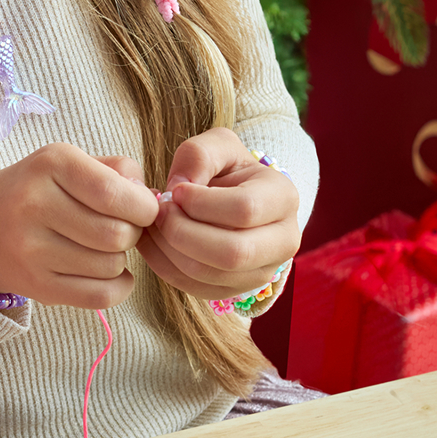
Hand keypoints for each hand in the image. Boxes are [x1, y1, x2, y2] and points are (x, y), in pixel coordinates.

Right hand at [0, 144, 160, 308]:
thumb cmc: (34, 192)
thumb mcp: (66, 163)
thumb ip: (116, 171)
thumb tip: (152, 200)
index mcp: (50, 164)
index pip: (114, 193)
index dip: (143, 207)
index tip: (141, 209)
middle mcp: (35, 204)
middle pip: (117, 233)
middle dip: (132, 234)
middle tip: (120, 229)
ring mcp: (31, 250)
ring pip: (110, 265)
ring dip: (120, 259)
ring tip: (103, 248)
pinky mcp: (35, 286)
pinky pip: (99, 296)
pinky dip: (118, 287)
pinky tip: (110, 274)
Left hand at [138, 128, 299, 302]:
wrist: (233, 199)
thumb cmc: (226, 170)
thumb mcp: (217, 147)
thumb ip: (198, 154)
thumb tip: (179, 188)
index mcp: (284, 198)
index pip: (244, 209)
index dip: (200, 202)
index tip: (174, 191)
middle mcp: (283, 241)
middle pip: (231, 252)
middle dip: (181, 232)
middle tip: (158, 212)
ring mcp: (262, 272)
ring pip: (209, 275)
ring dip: (168, 250)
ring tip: (153, 224)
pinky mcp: (235, 290)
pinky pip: (194, 288)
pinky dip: (164, 266)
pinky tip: (154, 241)